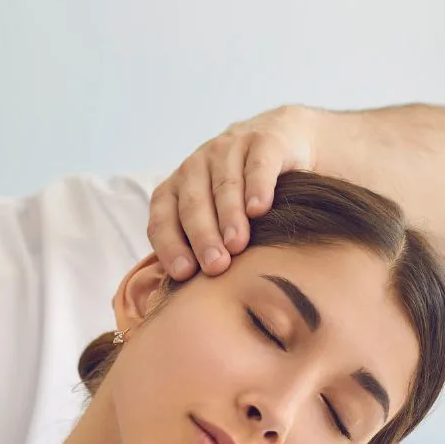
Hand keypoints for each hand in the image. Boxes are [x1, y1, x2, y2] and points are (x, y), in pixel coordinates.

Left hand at [147, 105, 317, 280]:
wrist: (282, 143)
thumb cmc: (241, 198)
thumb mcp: (214, 219)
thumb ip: (198, 249)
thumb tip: (187, 302)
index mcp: (176, 189)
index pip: (162, 218)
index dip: (170, 245)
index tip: (183, 274)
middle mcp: (196, 166)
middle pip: (193, 204)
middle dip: (202, 237)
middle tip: (215, 266)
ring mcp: (228, 149)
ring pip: (224, 185)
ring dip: (229, 217)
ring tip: (237, 245)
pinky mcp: (263, 141)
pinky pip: (257, 165)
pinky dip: (257, 187)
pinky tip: (259, 210)